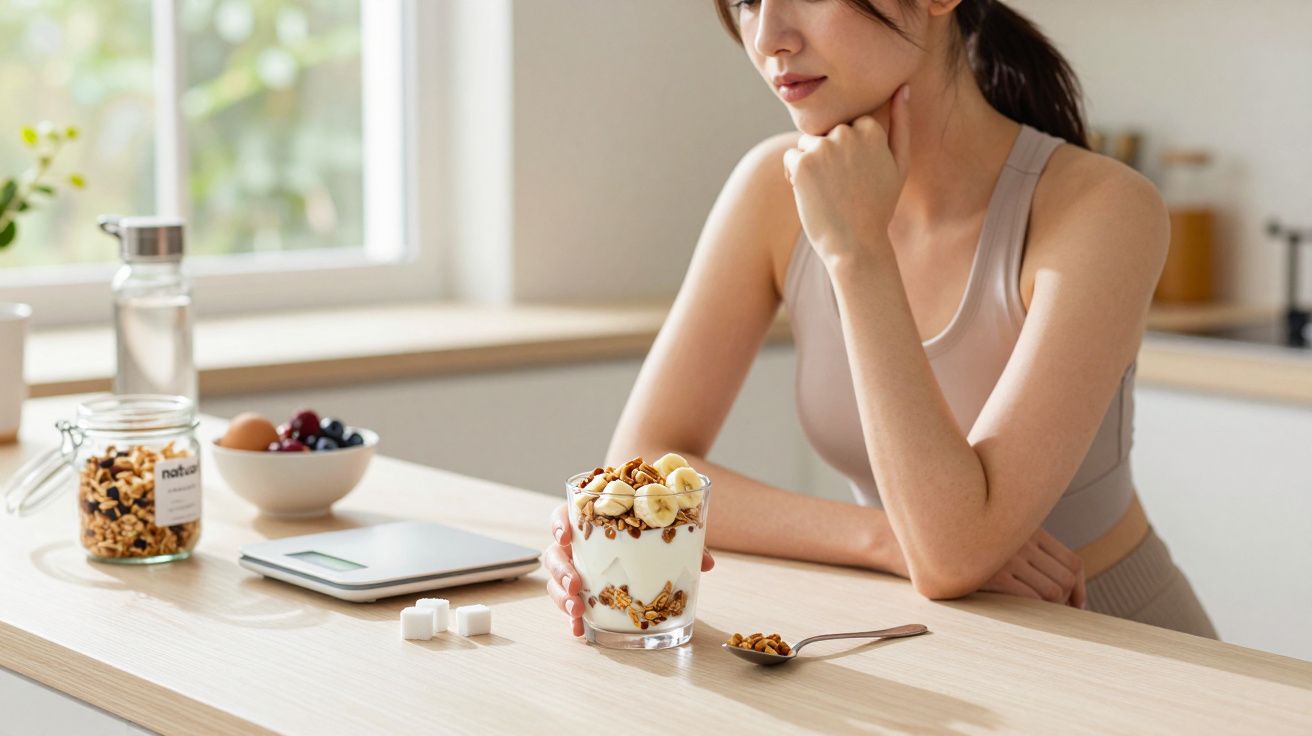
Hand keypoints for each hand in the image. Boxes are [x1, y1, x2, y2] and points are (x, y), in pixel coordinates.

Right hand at [546, 503, 714, 636]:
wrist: (650, 536)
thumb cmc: (650, 528)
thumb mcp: (665, 530)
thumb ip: (684, 541)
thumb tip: (706, 563)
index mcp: (590, 519)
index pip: (564, 514)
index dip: (559, 524)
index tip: (565, 536)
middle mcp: (578, 544)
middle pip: (555, 553)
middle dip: (562, 570)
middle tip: (576, 583)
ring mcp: (577, 569)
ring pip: (556, 581)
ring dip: (563, 597)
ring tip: (577, 610)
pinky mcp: (582, 593)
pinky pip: (569, 605)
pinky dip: (573, 619)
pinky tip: (580, 631)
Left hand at [782, 84, 910, 268]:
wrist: (856, 245)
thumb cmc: (878, 206)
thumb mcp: (899, 164)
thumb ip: (901, 122)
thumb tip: (903, 87)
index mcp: (871, 129)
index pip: (849, 126)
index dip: (848, 152)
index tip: (857, 176)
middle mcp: (847, 133)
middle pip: (826, 133)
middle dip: (828, 156)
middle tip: (842, 188)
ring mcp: (823, 147)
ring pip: (807, 144)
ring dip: (811, 165)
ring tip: (828, 193)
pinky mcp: (802, 162)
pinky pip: (790, 158)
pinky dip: (795, 176)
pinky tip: (812, 196)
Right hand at [981, 527, 1087, 608]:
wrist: (934, 542)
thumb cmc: (972, 547)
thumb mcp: (1006, 539)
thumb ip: (1032, 551)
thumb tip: (1065, 589)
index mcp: (1031, 530)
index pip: (1073, 563)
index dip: (1081, 588)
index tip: (1077, 605)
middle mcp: (1023, 542)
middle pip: (1066, 579)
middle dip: (1067, 602)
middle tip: (1058, 616)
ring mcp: (1009, 557)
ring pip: (1052, 591)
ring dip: (1052, 609)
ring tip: (1042, 616)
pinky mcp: (993, 574)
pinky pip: (1029, 597)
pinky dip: (1036, 610)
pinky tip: (1027, 614)